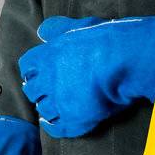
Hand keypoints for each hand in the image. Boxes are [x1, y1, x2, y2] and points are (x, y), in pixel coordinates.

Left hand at [18, 9, 154, 137]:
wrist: (126, 61)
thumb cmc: (108, 40)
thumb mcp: (81, 26)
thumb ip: (59, 28)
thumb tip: (43, 30)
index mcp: (47, 55)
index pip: (28, 66)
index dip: (33, 71)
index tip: (38, 74)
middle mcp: (49, 79)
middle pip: (32, 90)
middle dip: (38, 91)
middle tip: (47, 91)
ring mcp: (60, 101)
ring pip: (44, 109)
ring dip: (47, 108)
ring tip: (54, 107)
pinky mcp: (74, 119)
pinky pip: (57, 129)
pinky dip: (53, 128)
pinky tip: (52, 124)